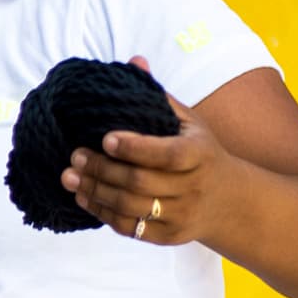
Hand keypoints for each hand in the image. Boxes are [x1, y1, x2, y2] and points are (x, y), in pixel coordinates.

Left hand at [59, 56, 247, 245]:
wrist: (228, 201)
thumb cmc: (199, 152)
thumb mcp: (189, 123)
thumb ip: (159, 97)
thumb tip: (135, 61)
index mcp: (200, 155)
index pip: (167, 155)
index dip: (134, 148)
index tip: (104, 138)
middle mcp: (193, 188)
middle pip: (140, 183)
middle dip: (102, 170)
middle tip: (74, 155)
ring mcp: (182, 215)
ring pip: (131, 208)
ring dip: (95, 192)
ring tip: (69, 177)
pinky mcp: (169, 236)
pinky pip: (130, 228)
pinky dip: (103, 214)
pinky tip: (84, 198)